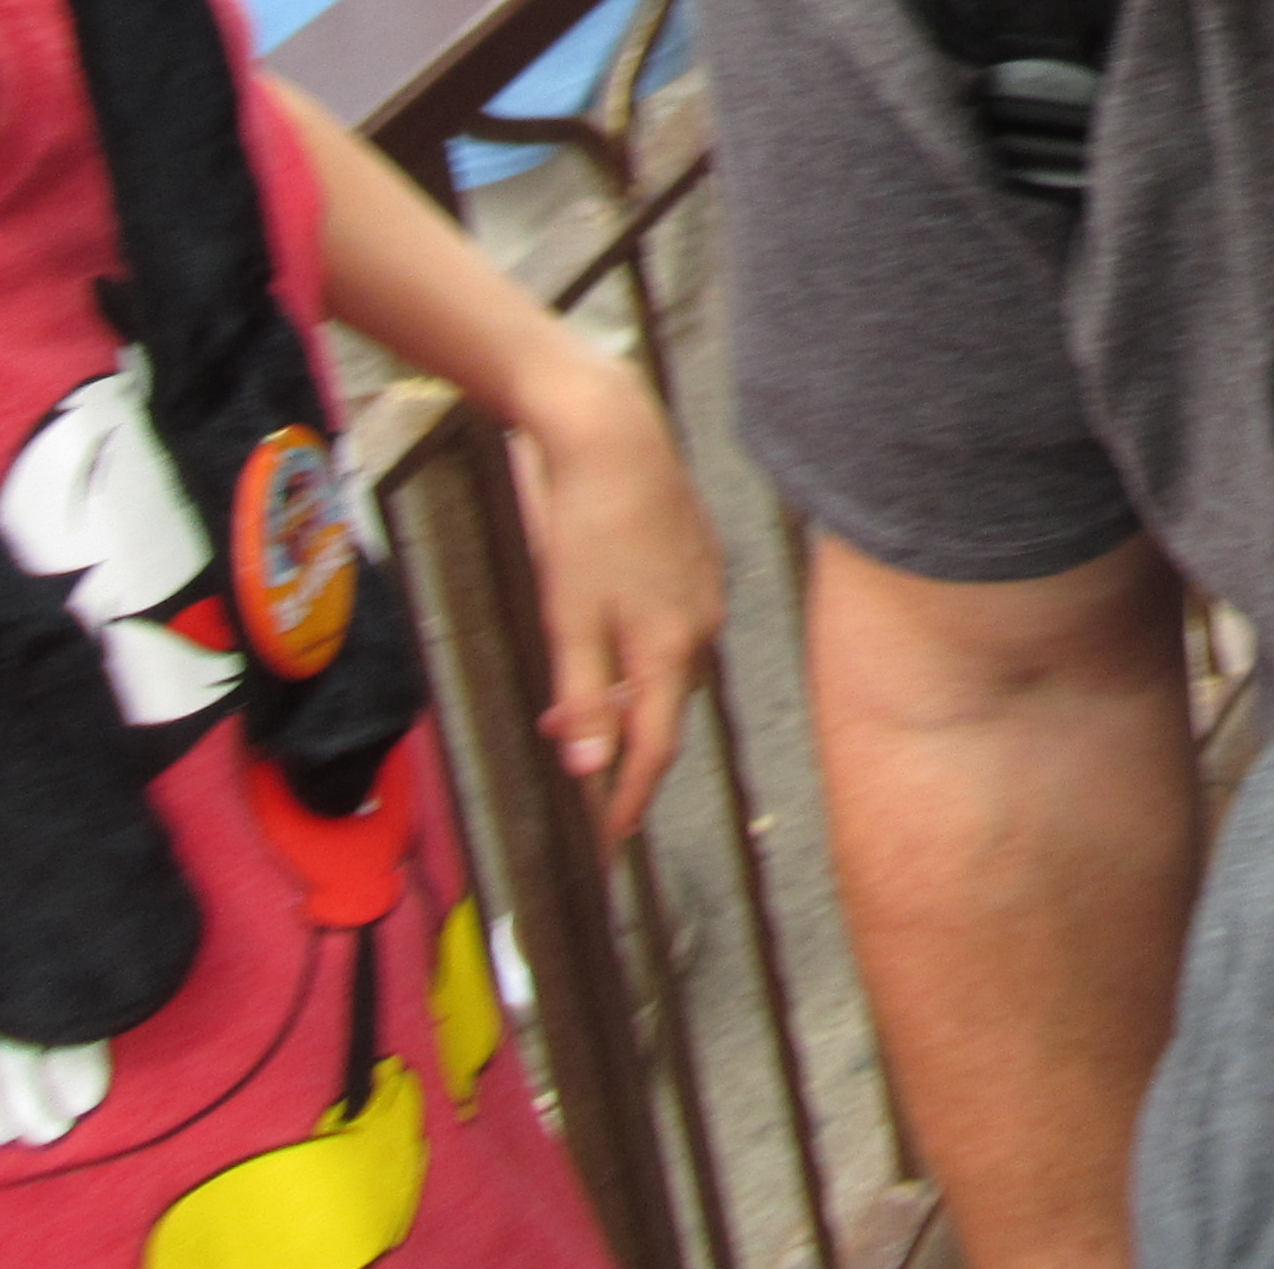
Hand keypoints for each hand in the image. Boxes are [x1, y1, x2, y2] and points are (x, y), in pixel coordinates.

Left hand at [507, 349, 723, 844]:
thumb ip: (581, 698)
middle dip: (621, 742)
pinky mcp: (698, 560)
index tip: (609, 840)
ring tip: (573, 696)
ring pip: (667, 666)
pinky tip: (604, 630)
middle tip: (571, 761)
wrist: (613, 433)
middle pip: (663, 709)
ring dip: (625, 692)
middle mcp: (701, 625)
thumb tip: (589, 769)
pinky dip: (639, 648)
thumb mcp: (568, 618)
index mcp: (670, 647)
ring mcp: (706, 590)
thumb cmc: (585, 524)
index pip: (654, 749)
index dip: (629, 800)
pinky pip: (673, 627)